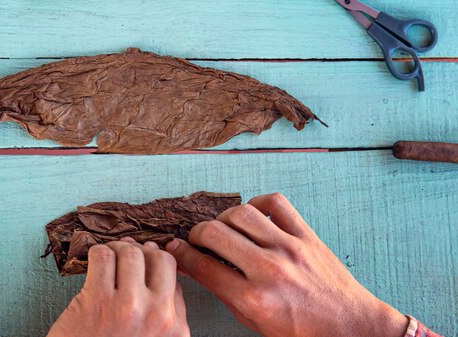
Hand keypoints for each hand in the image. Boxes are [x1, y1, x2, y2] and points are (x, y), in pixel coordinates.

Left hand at [47, 238, 189, 336]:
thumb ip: (167, 312)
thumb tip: (163, 267)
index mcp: (175, 328)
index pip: (175, 276)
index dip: (157, 262)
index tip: (145, 258)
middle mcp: (157, 316)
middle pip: (160, 259)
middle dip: (143, 252)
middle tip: (127, 256)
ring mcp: (128, 306)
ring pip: (131, 252)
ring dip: (118, 249)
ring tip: (109, 258)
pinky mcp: (97, 299)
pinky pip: (103, 255)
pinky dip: (97, 253)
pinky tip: (94, 264)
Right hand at [165, 193, 408, 336]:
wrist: (350, 327)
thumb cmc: (302, 331)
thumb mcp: (256, 323)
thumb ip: (225, 293)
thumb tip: (197, 267)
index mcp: (254, 300)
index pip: (203, 266)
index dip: (181, 254)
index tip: (175, 248)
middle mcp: (269, 271)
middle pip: (214, 233)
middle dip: (197, 234)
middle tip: (198, 239)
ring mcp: (289, 248)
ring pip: (241, 213)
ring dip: (224, 218)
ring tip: (225, 228)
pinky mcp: (307, 235)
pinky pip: (276, 202)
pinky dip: (258, 203)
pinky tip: (254, 216)